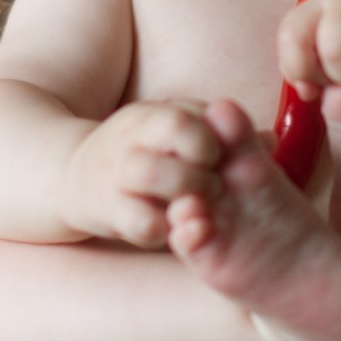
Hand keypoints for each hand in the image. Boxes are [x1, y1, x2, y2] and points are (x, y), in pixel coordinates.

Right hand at [60, 99, 224, 246]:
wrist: (71, 176)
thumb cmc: (141, 156)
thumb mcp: (173, 136)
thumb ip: (222, 137)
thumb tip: (269, 140)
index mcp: (153, 115)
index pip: (195, 111)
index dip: (219, 138)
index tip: (223, 161)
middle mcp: (132, 135)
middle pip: (177, 127)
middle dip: (208, 160)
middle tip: (216, 186)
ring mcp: (115, 171)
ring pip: (151, 171)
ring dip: (187, 192)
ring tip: (197, 207)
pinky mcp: (105, 208)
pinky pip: (138, 220)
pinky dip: (162, 228)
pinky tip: (171, 229)